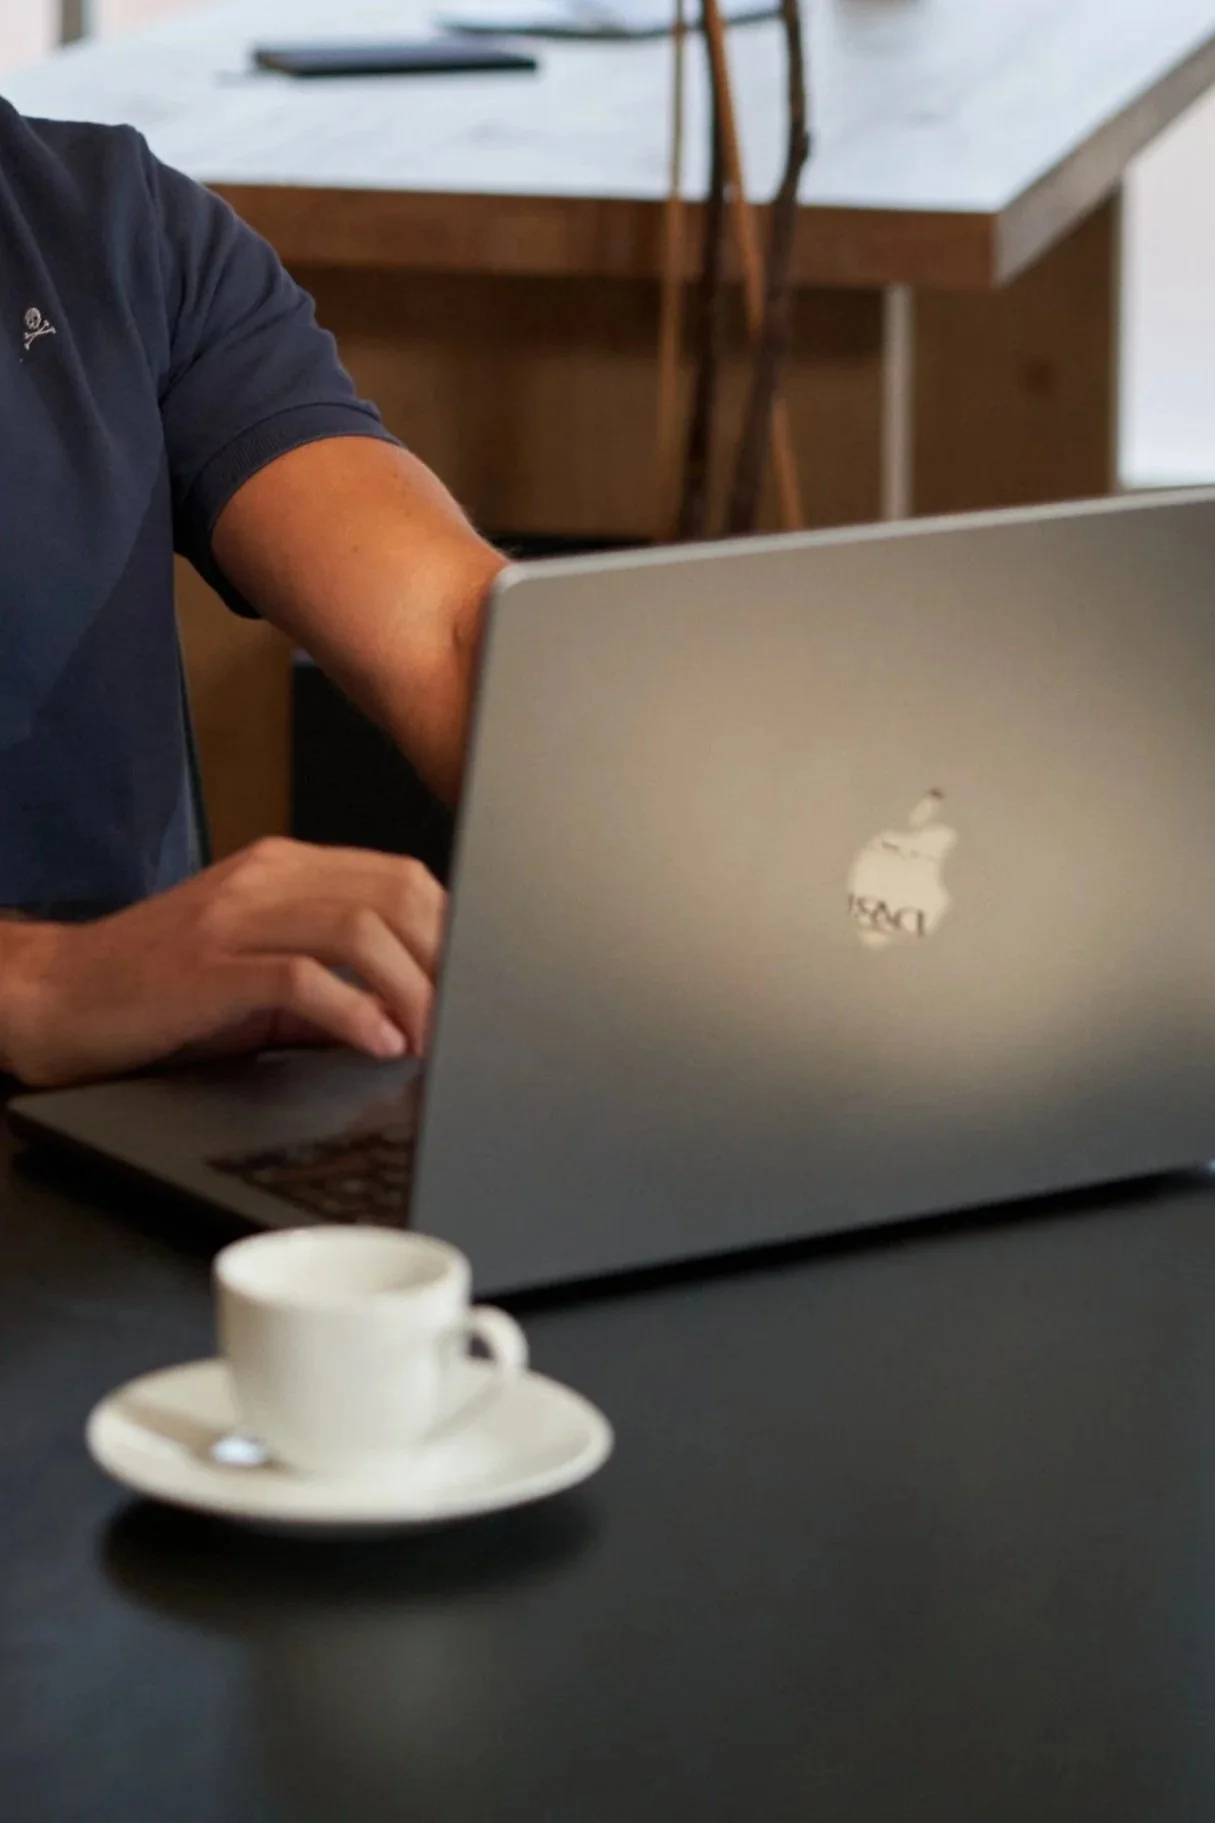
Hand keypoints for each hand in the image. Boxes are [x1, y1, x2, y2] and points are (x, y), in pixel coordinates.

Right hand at [0, 838, 445, 1088]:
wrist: (55, 997)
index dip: (453, 930)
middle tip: (468, 1021)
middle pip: (395, 894)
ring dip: (412, 990)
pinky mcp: (205, 965)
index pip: (400, 878)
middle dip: (445, 961)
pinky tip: (378, 1044)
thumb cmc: (161, 994)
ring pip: (359, 930)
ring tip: (432, 1041)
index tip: (481, 985)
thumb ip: (335, 982)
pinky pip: (300, 976)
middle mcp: (265, 879)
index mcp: (285, 870)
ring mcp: (233, 916)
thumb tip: (420, 1020)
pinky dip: (353, 1012)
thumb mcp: (261, 977)